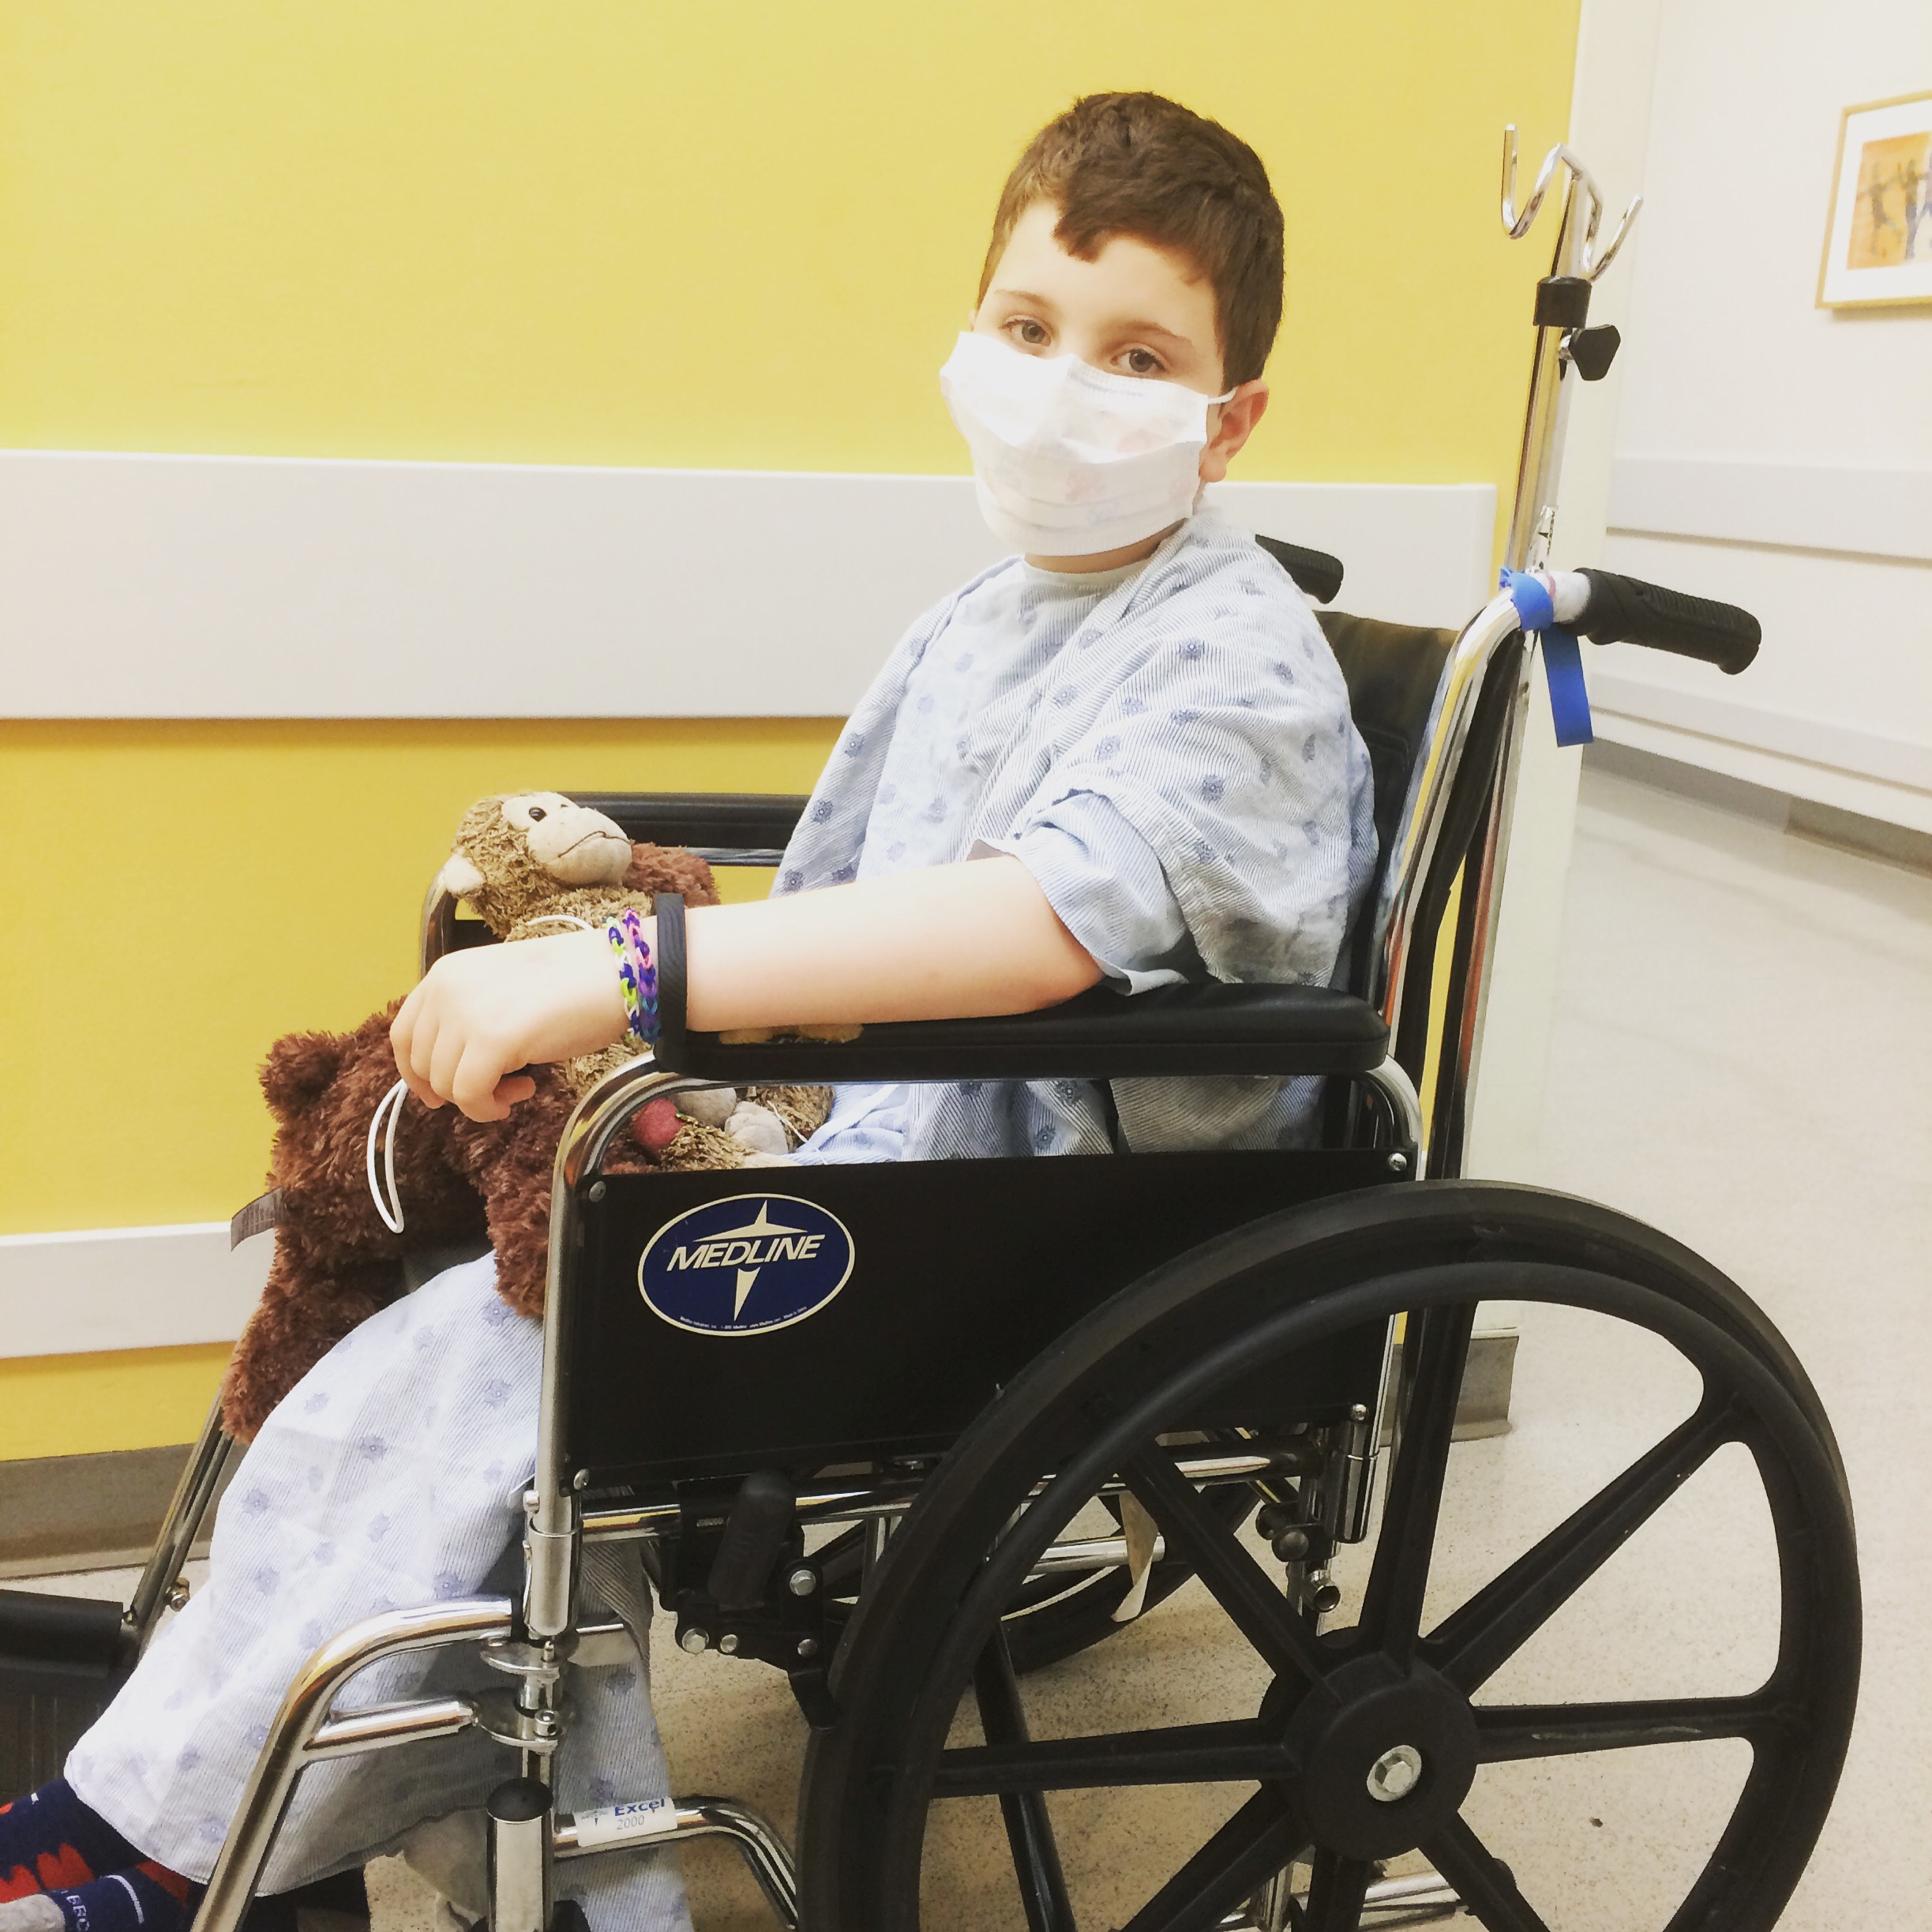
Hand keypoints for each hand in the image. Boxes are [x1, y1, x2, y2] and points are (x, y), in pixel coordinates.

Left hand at [390, 928, 629, 1120]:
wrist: (616, 971)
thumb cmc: (572, 981)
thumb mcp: (500, 988)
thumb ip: (469, 1014)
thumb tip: (450, 1065)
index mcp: (445, 974)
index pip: (403, 1034)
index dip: (417, 1072)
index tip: (439, 1093)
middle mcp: (446, 989)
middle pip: (422, 1065)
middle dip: (454, 1090)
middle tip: (497, 1090)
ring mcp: (466, 1014)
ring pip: (445, 1085)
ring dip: (479, 1098)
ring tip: (519, 1086)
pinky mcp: (491, 1040)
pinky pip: (470, 1095)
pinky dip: (489, 1107)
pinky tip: (525, 1090)